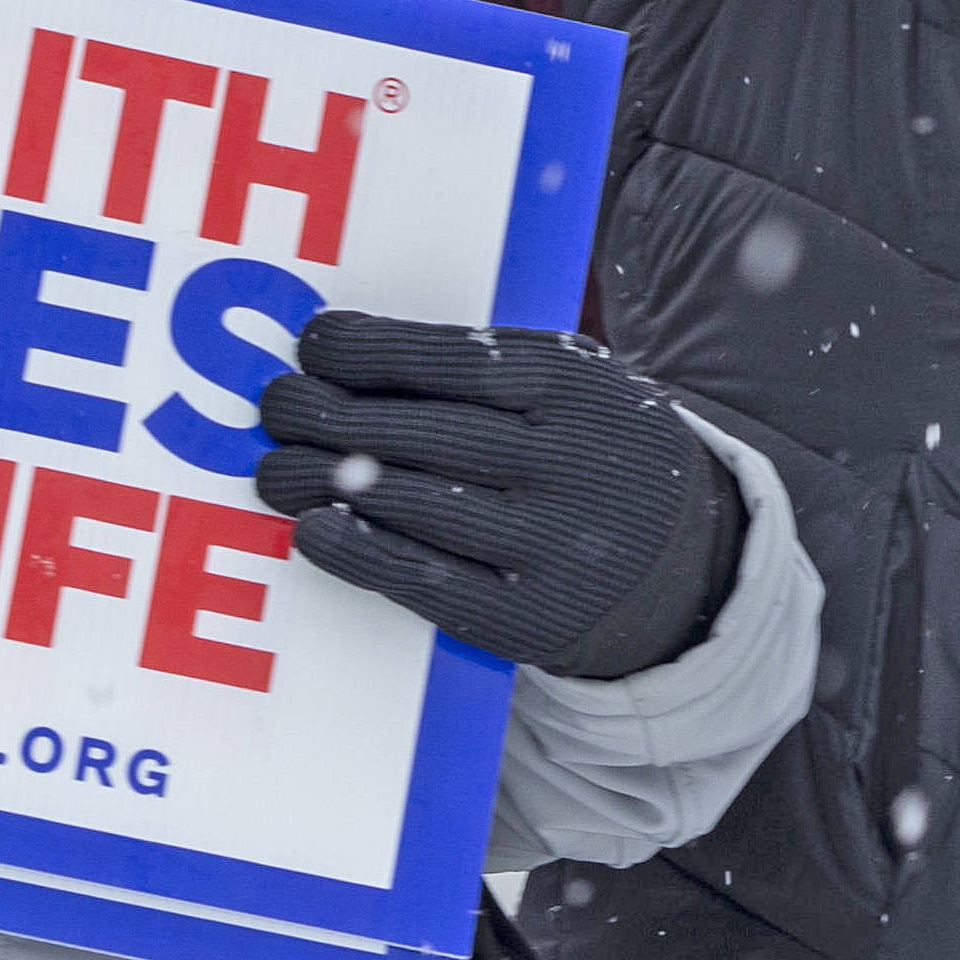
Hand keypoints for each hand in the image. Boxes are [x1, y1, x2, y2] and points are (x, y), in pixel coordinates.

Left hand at [253, 310, 743, 679]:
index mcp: (581, 387)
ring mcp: (554, 544)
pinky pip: (428, 582)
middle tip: (274, 405)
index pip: (459, 360)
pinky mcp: (531, 617)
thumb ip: (484, 368)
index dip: (375, 351)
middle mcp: (570, 463)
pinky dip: (361, 555)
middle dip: (333, 414)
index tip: (312, 343)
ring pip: (419, 505)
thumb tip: (346, 353)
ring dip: (328, 483)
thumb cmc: (591, 450)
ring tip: (273, 467)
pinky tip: (314, 530)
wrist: (687, 560)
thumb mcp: (574, 386)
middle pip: (428, 432)